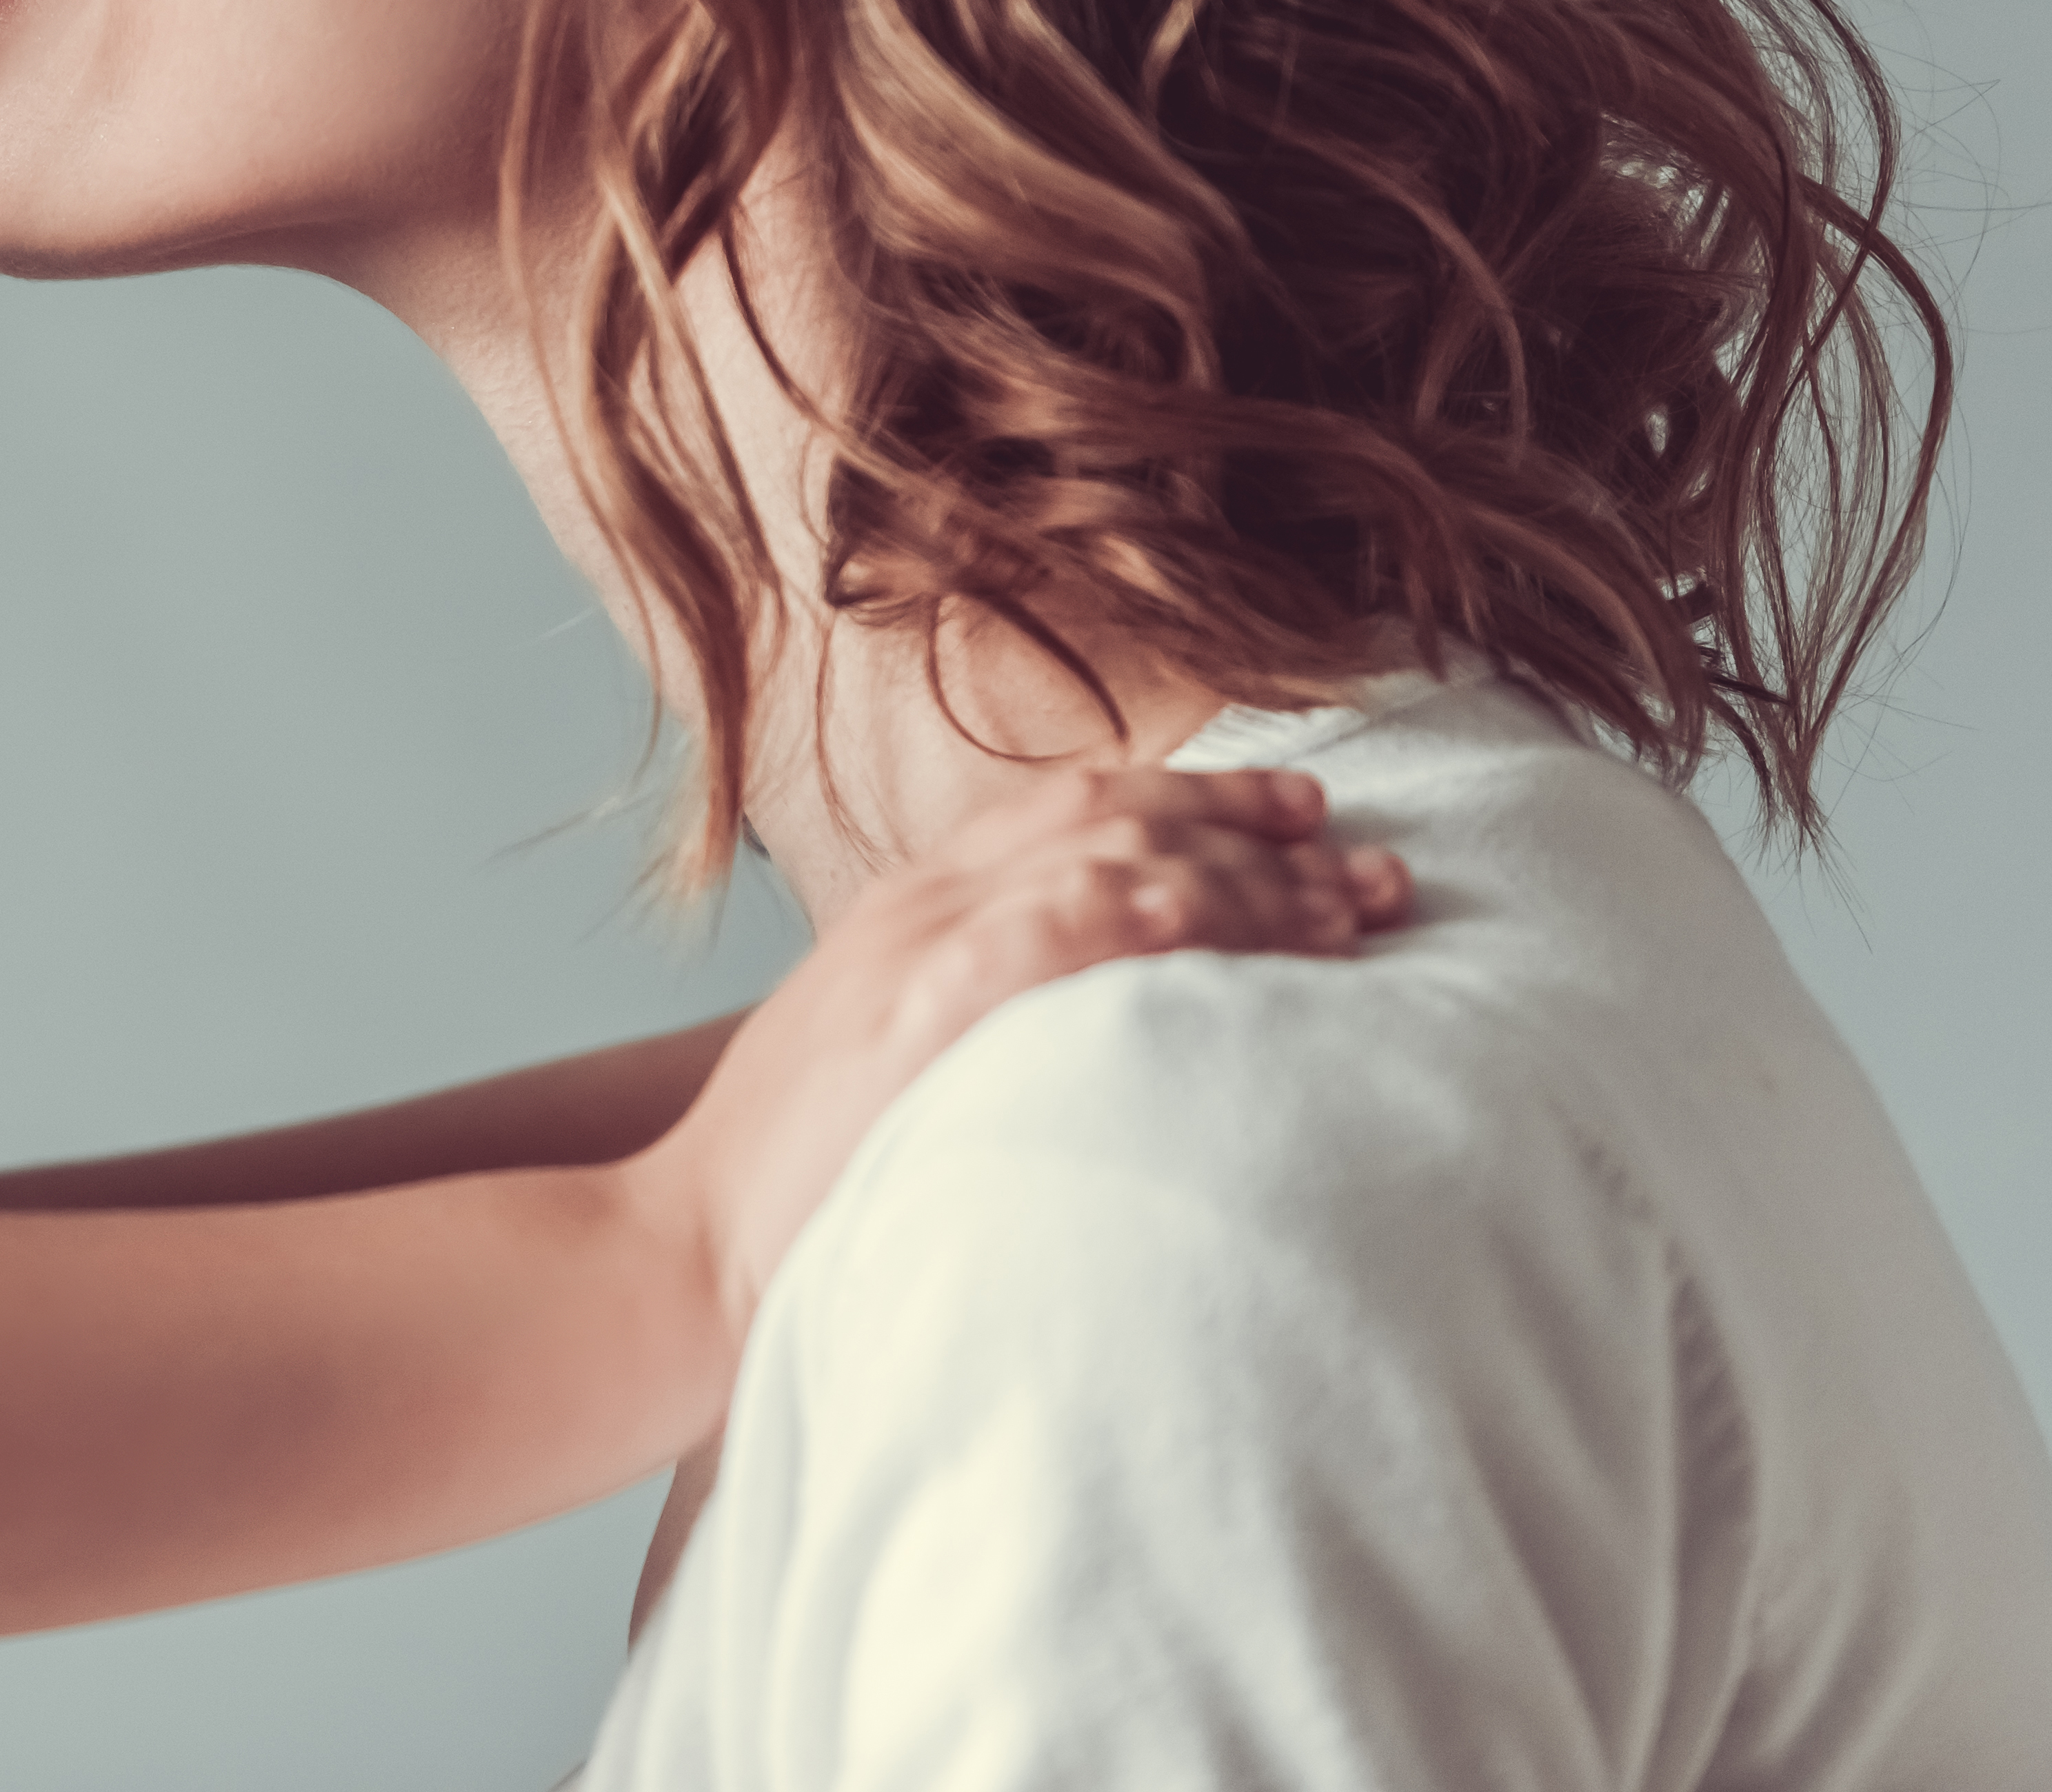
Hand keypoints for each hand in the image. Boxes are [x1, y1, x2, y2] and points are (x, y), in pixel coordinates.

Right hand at [640, 765, 1403, 1337]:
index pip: (1068, 807)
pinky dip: (1166, 910)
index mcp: (907, 908)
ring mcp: (921, 944)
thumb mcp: (877, 1063)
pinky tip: (1247, 926)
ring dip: (1249, 875)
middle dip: (1255, 831)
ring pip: (1115, 856)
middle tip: (1369, 865)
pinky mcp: (928, 1001)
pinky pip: (1070, 923)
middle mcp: (919, 901)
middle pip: (1111, 816)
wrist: (682, 1253)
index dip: (1195, 797)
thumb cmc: (787, 1189)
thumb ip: (971, 1021)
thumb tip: (1093, 1031)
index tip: (1297, 814)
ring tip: (1355, 908)